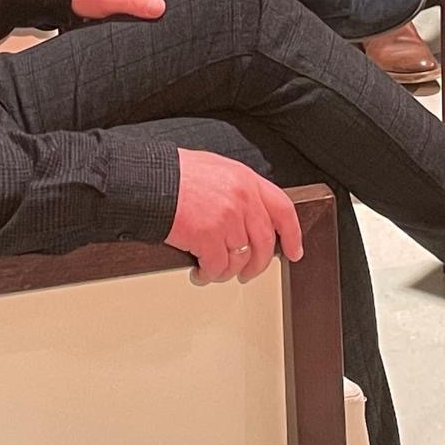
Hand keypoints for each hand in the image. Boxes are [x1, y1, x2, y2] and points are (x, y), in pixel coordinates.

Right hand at [166, 149, 303, 283]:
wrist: (149, 180)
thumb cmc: (175, 174)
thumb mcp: (216, 169)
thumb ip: (237, 189)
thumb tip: (247, 215)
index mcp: (246, 180)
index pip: (283, 210)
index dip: (293, 234)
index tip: (295, 251)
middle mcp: (242, 199)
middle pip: (265, 243)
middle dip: (258, 265)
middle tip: (248, 273)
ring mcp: (227, 219)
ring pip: (241, 259)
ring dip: (228, 271)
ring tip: (214, 270)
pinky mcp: (208, 237)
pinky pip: (217, 267)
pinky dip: (209, 275)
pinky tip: (200, 272)